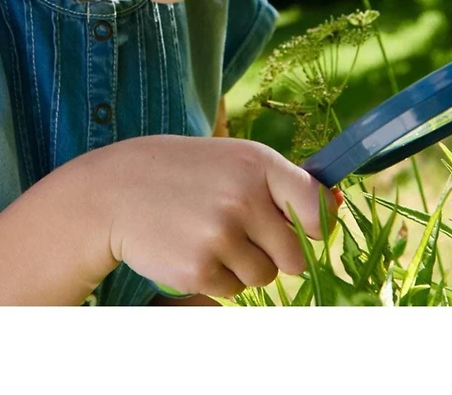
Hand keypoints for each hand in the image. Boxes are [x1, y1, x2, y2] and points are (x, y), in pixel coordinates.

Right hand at [95, 135, 341, 298]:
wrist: (117, 189)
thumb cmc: (187, 173)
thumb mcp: (234, 160)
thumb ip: (281, 184)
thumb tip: (334, 209)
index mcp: (258, 164)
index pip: (316, 207)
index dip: (314, 225)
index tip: (302, 227)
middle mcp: (243, 198)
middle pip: (295, 256)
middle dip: (276, 253)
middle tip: (242, 232)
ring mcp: (220, 235)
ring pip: (264, 277)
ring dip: (244, 265)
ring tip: (210, 234)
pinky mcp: (198, 269)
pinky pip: (233, 290)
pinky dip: (217, 277)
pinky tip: (191, 248)